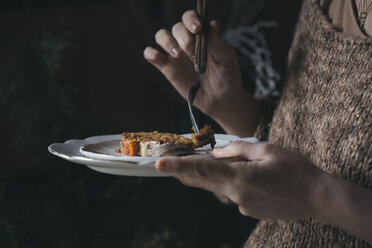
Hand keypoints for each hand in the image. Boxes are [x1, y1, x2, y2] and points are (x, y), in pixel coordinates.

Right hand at [144, 10, 246, 118]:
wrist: (220, 99)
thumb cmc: (227, 75)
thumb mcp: (226, 58)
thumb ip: (217, 43)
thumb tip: (212, 24)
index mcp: (201, 35)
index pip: (190, 18)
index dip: (191, 19)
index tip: (197, 29)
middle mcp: (186, 41)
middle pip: (176, 28)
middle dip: (184, 39)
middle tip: (194, 55)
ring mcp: (175, 55)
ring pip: (162, 36)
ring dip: (168, 42)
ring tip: (179, 55)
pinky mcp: (167, 68)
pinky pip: (151, 55)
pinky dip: (150, 53)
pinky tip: (157, 56)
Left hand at [155, 142, 322, 219]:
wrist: (317, 198)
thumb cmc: (296, 170)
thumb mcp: (267, 150)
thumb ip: (238, 150)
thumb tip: (217, 153)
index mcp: (240, 177)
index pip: (202, 170)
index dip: (179, 167)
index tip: (159, 165)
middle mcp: (236, 195)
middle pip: (203, 181)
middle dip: (184, 172)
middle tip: (169, 163)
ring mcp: (242, 206)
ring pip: (219, 186)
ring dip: (214, 175)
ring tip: (229, 163)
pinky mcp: (249, 211)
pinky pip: (233, 193)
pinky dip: (233, 182)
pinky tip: (254, 178)